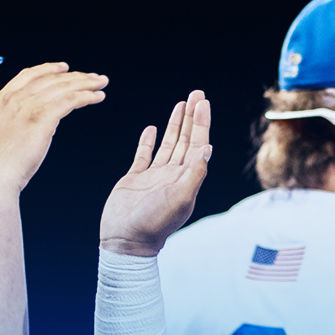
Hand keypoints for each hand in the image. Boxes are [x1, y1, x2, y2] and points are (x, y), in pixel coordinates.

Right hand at [0, 62, 108, 191]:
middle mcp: (14, 98)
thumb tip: (30, 122)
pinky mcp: (42, 117)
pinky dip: (86, 96)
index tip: (65, 68)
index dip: (48, 69)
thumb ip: (12, 122)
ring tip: (101, 83)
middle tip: (93, 77)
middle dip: (74, 76)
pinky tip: (98, 97)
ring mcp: (27, 106)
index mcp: (0, 100)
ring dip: (85, 83)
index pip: (28, 76)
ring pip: (63, 87)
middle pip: (50, 79)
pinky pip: (70, 100)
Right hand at [99, 91, 211, 256]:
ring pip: (168, 144)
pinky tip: (151, 129)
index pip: (198, 144)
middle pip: (186, 140)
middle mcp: (173, 175)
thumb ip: (194, 173)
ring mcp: (154, 177)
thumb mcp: (179, 198)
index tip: (202, 102)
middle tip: (196, 94)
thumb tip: (208, 148)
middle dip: (192, 117)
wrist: (126, 241)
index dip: (201, 123)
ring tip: (180, 104)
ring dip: (175, 125)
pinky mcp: (135, 179)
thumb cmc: (154, 223)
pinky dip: (148, 141)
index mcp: (186, 179)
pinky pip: (143, 155)